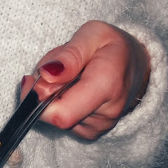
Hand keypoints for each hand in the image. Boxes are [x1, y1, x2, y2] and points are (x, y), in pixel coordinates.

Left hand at [21, 20, 149, 139]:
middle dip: (44, 92)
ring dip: (52, 96)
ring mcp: (98, 127)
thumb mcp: (93, 34)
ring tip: (71, 77)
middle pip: (52, 114)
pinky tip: (74, 90)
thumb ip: (69, 54)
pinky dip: (60, 104)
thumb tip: (46, 75)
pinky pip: (62, 121)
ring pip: (54, 117)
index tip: (32, 79)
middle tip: (55, 70)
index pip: (60, 114)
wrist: (135, 66)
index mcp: (107, 86)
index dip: (37, 99)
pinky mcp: (90, 133)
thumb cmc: (112, 47)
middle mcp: (105, 113)